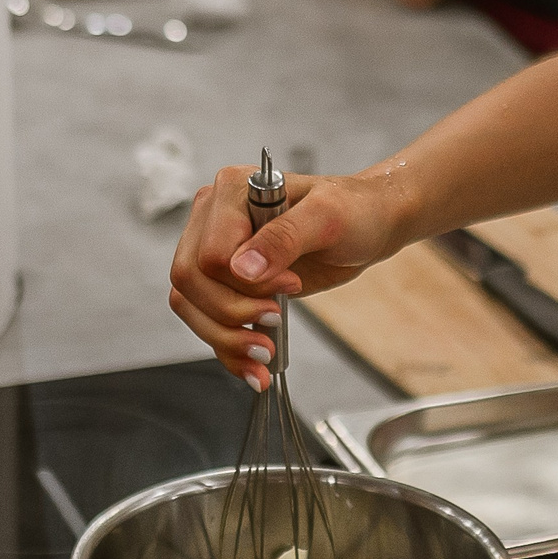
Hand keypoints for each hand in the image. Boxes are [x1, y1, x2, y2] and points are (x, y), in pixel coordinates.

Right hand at [168, 162, 411, 384]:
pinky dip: (228, 350)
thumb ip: (283, 237)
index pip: (210, 254)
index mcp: (231, 191)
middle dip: (231, 314)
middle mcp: (213, 219)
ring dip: (225, 339)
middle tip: (275, 320)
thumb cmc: (352, 210)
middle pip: (191, 282)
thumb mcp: (328, 217)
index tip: (290, 284)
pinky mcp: (225, 282)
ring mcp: (215, 252)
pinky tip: (254, 367)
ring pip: (190, 305)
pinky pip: (206, 321)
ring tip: (265, 355)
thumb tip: (242, 269)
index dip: (246, 282)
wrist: (367, 225)